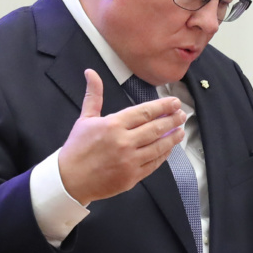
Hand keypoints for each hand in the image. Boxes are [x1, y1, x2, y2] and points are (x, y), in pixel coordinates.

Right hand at [59, 69, 186, 204]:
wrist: (69, 180)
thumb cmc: (77, 149)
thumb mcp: (85, 119)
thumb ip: (94, 95)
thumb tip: (91, 73)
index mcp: (113, 125)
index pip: (144, 112)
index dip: (163, 106)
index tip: (174, 102)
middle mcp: (124, 142)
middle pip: (155, 128)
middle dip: (172, 120)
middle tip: (182, 115)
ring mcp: (129, 161)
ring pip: (158, 147)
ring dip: (172, 138)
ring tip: (181, 131)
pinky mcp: (132, 176)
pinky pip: (153, 164)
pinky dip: (163, 155)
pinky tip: (168, 148)